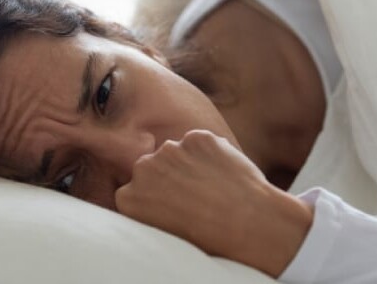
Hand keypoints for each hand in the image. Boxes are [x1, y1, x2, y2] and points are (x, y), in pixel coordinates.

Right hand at [115, 130, 312, 277]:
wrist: (247, 224)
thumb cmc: (209, 238)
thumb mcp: (165, 232)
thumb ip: (153, 209)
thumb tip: (161, 198)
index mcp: (129, 197)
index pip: (136, 190)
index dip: (157, 197)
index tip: (173, 207)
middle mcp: (143, 169)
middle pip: (153, 166)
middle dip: (168, 176)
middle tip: (194, 196)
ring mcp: (170, 150)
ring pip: (177, 152)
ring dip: (189, 163)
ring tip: (213, 187)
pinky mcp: (196, 137)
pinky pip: (200, 142)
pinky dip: (211, 153)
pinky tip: (224, 174)